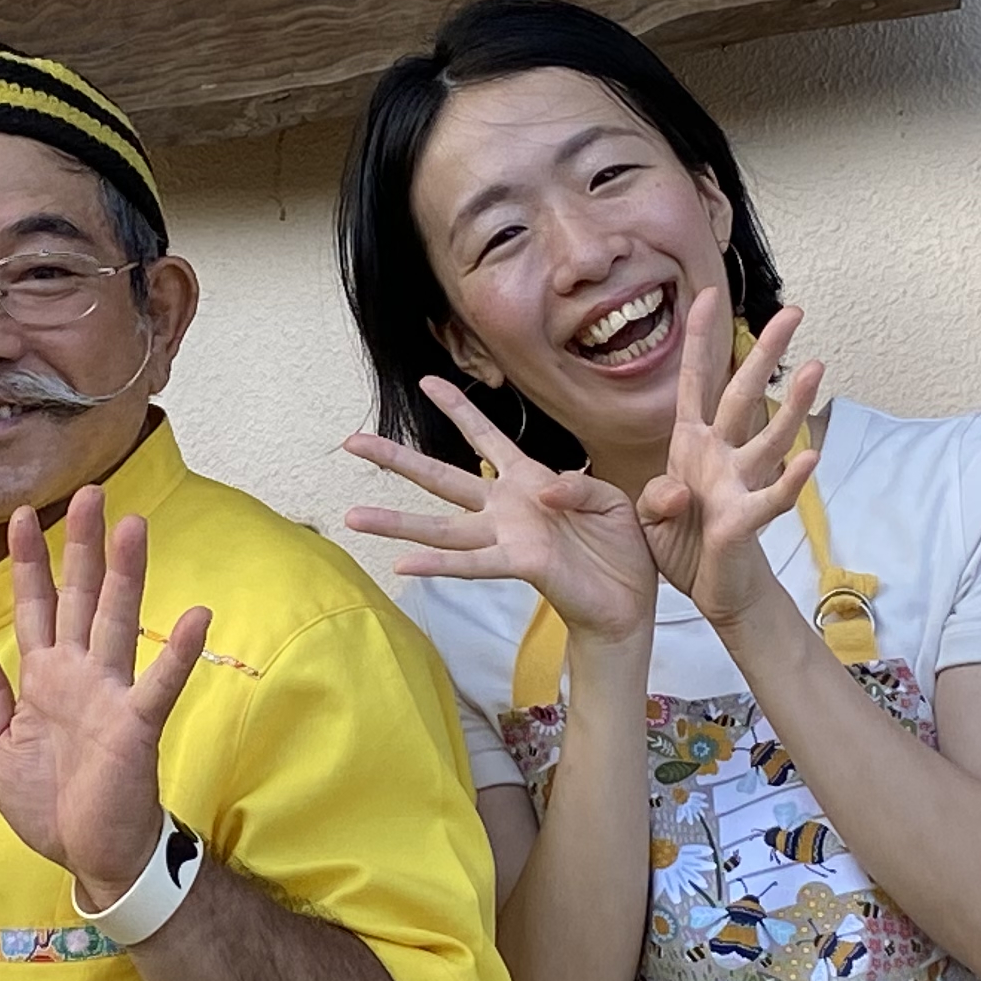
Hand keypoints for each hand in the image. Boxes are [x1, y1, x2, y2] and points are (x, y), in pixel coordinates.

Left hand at [0, 491, 210, 904]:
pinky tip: (199, 617)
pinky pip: (159, 684)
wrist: (90, 855)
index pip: (35, 606)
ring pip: (118, 622)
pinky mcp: (136, 726)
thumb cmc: (49, 803)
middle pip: (82, 597)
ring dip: (127, 575)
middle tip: (87, 491)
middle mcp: (81, 674)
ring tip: (134, 526)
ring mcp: (112, 695)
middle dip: (82, 546)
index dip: (29, 563)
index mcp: (45, 677)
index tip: (20, 515)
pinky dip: (180, 653)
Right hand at [343, 375, 657, 644]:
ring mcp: (506, 536)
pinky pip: (473, 563)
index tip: (426, 381)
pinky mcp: (520, 564)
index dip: (458, 408)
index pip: (485, 437)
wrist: (629, 599)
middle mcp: (505, 507)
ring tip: (352, 516)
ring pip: (441, 526)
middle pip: (441, 476)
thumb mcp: (608, 499)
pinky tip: (401, 563)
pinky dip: (437, 565)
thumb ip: (577, 485)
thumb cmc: (619, 546)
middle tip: (351, 440)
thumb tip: (543, 492)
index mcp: (528, 479)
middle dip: (396, 458)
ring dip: (395, 521)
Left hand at [636, 293, 826, 629]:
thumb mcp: (649, 515)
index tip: (706, 296)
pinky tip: (811, 457)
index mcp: (691, 445)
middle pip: (744, 395)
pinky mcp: (748, 520)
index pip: (695, 384)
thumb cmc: (683, 543)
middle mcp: (722, 455)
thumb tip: (674, 491)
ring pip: (770, 436)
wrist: (709, 590)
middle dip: (765, 353)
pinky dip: (791, 479)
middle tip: (794, 311)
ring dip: (793, 404)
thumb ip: (654, 496)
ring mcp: (739, 484)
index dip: (699, 341)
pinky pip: (772, 497)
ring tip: (815, 367)